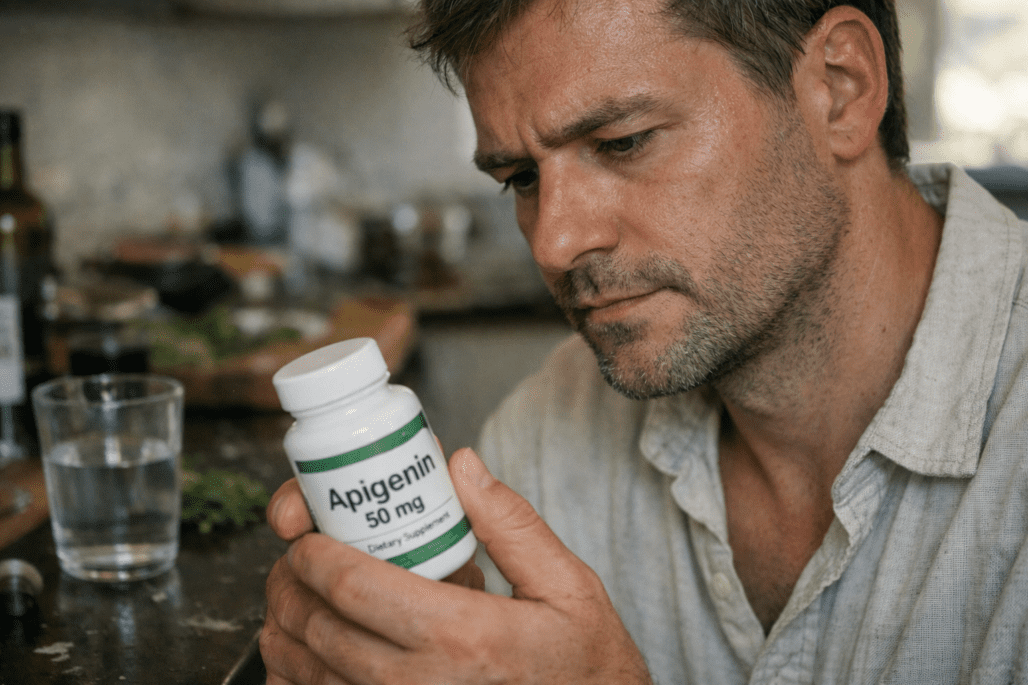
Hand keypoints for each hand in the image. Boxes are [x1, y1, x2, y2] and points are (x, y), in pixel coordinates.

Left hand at [260, 447, 651, 684]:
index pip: (352, 586)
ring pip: (304, 672)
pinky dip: (293, 676)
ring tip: (294, 595)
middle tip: (296, 555)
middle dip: (290, 581)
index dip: (312, 551)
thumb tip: (459, 465)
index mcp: (462, 635)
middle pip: (316, 627)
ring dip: (283, 626)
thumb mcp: (567, 584)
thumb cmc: (579, 663)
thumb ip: (511, 523)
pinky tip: (305, 652)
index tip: (307, 530)